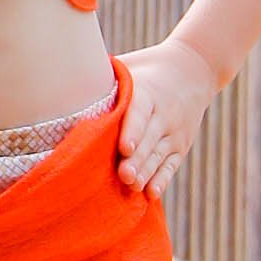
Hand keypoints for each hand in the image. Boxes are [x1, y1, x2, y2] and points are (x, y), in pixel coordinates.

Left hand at [116, 38, 222, 198]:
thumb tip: (67, 83)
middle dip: (137, 160)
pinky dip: (162, 179)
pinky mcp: (180, 146)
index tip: (124, 148)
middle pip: (149, 140)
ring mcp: (174, 132)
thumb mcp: (129, 67)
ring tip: (132, 186)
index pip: (141, 113)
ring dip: (146, 173)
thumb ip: (105, 77)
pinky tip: (152, 193)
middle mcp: (164, 114)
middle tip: (124, 176)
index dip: (133, 131)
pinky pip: (171, 165)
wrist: (193, 70)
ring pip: (159, 155)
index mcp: (148, 93)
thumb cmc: (146, 70)